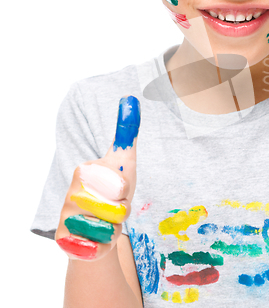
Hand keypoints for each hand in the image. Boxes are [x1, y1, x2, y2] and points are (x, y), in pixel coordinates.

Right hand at [55, 96, 140, 259]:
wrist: (98, 227)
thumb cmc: (115, 190)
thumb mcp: (125, 159)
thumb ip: (127, 131)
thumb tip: (130, 97)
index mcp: (84, 170)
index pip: (120, 183)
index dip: (125, 189)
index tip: (118, 187)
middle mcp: (70, 192)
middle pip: (117, 205)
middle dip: (124, 208)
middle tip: (116, 204)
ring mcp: (66, 216)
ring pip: (110, 226)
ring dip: (116, 225)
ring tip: (108, 219)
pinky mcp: (65, 241)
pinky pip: (99, 244)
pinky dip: (105, 242)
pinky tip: (97, 236)